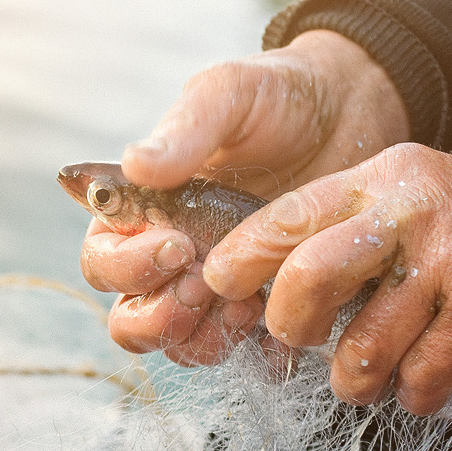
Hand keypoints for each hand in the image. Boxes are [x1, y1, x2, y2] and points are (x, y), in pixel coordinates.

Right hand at [80, 31, 409, 364]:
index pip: (101, 261)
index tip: (177, 244)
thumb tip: (134, 164)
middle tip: (202, 284)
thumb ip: (185, 130)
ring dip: (202, 336)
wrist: (350, 117)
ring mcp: (211, 291)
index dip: (128, 267)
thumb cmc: (278, 100)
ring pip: (177, 346)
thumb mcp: (230, 96)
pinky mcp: (256, 308)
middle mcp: (166, 261)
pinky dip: (249, 350)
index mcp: (140, 213)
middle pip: (129, 320)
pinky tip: (274, 319)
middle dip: (158, 315)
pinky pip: (236, 354)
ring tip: (245, 302)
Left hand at [202, 142, 451, 413]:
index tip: (219, 286)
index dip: (241, 257)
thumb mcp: (411, 201)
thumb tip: (271, 284)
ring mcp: (447, 261)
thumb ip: (346, 231)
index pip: (288, 216)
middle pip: (308, 277)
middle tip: (303, 340)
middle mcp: (409, 212)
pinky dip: (412, 397)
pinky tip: (422, 385)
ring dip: (355, 381)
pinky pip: (417, 379)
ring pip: (361, 348)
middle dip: (291, 326)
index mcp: (380, 182)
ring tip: (368, 376)